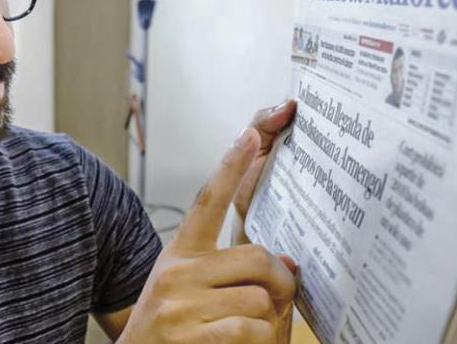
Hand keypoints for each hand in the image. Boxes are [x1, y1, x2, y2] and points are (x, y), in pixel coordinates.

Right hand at [118, 124, 296, 343]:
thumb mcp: (188, 291)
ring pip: (260, 298)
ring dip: (271, 321)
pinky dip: (259, 342)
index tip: (248, 135)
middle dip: (282, 281)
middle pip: (256, 256)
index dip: (229, 168)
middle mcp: (176, 272)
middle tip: (284, 298)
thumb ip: (230, 272)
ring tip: (256, 331)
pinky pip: (250, 329)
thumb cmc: (170, 330)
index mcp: (179, 254)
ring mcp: (180, 304)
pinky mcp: (188, 334)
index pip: (206, 202)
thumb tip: (286, 264)